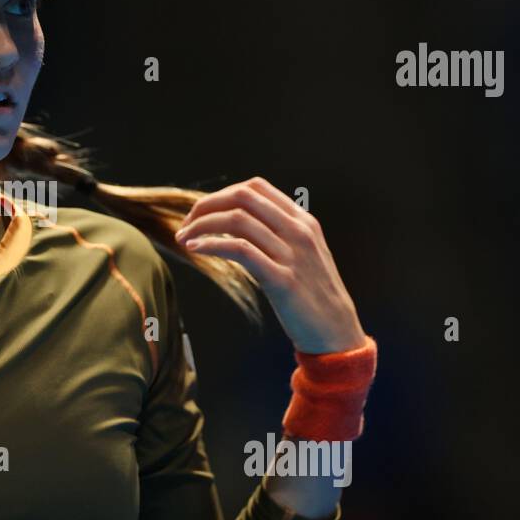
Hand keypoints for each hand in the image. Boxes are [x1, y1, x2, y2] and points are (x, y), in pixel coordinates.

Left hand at [174, 177, 366, 353]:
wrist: (336, 332)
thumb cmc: (313, 295)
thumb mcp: (302, 254)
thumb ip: (278, 234)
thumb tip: (237, 223)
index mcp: (302, 221)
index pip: (255, 187)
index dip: (221, 195)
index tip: (201, 214)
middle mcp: (298, 231)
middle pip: (242, 197)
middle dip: (206, 206)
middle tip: (186, 225)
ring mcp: (292, 254)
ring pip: (237, 219)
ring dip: (201, 225)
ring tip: (183, 239)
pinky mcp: (282, 279)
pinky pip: (240, 249)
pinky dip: (211, 245)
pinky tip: (195, 250)